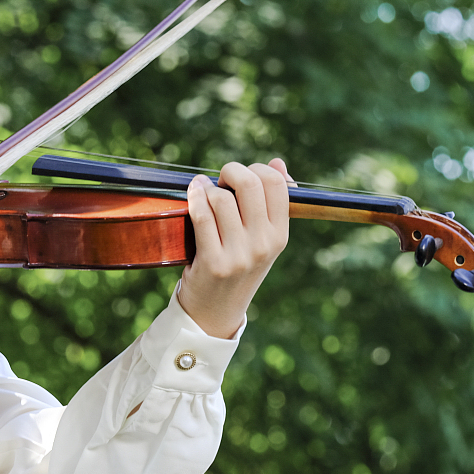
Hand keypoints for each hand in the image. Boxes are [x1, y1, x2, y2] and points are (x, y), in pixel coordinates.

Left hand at [176, 158, 290, 338]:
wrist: (215, 311)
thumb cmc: (237, 265)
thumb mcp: (262, 239)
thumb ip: (271, 202)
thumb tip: (277, 163)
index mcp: (280, 235)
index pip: (276, 184)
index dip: (256, 169)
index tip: (241, 177)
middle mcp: (264, 245)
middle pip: (250, 184)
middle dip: (231, 171)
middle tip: (222, 178)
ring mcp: (239, 255)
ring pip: (222, 198)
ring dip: (208, 189)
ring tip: (204, 193)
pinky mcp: (214, 262)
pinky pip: (202, 216)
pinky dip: (195, 198)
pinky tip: (194, 193)